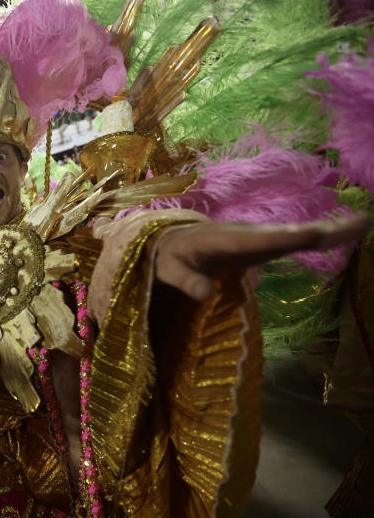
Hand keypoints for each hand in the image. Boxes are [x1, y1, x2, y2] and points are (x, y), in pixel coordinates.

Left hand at [155, 214, 370, 300]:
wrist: (168, 240)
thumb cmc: (165, 257)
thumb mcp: (166, 271)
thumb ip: (184, 281)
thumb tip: (204, 294)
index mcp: (224, 240)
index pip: (260, 241)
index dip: (289, 238)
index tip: (316, 233)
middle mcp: (247, 235)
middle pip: (289, 234)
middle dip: (324, 230)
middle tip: (362, 223)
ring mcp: (257, 239)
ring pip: (297, 234)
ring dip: (330, 231)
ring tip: (364, 224)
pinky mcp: (262, 245)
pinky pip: (294, 240)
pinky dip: (319, 237)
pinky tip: (345, 234)